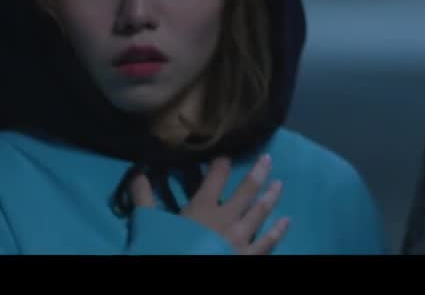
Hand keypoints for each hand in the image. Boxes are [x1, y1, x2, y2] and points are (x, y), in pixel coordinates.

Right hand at [130, 154, 289, 254]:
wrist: (180, 269)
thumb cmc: (165, 248)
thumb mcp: (150, 224)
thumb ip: (145, 199)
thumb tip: (137, 174)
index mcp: (203, 206)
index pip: (216, 177)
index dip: (222, 165)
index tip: (227, 156)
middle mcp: (226, 217)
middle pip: (246, 190)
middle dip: (258, 173)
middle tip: (268, 159)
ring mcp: (240, 236)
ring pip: (260, 211)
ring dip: (271, 197)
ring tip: (280, 184)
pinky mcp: (248, 255)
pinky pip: (268, 242)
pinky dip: (278, 231)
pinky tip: (287, 221)